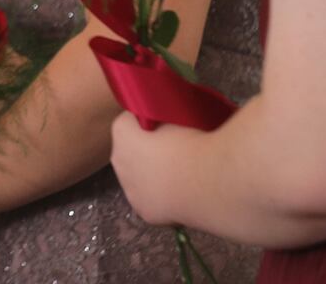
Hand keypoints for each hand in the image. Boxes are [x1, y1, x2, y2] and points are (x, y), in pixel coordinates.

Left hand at [109, 109, 197, 226]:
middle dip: (145, 150)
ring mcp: (129, 188)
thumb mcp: (176, 113)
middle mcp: (118, 158)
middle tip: (174, 150)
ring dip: (152, 175)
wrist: (207, 179)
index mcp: (121, 130)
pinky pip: (151, 200)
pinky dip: (162, 198)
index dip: (149, 121)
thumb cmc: (192, 140)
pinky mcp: (144, 211)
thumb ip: (163, 114)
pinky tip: (181, 193)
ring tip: (180, 174)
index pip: (130, 120)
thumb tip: (166, 116)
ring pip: (138, 178)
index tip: (167, 125)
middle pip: (130, 150)